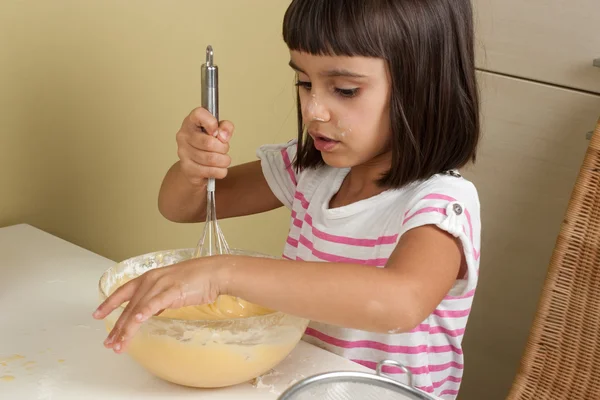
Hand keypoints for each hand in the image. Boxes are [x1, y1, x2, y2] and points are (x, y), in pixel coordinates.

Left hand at [92, 257, 222, 353]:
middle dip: (117, 327)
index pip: (123, 292)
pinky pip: (156, 303)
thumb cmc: (197, 280)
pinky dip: (145, 312)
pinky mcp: (173, 291)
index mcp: (149, 278)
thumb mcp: (171, 288)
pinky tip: (138, 321)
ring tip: (120, 344)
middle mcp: (151, 280)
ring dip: (127, 328)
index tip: (96, 315)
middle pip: (128, 307)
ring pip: (138, 309)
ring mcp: (161, 285)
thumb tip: (149, 312)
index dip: (109, 304)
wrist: (215, 272)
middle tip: (109, 343)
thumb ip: (158, 299)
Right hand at [176, 107, 233, 185]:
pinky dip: (220, 171)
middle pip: (209, 143)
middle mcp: (183, 136)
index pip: (199, 114)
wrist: (193, 166)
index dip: (211, 122)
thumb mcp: (218, 131)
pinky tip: (218, 168)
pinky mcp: (188, 169)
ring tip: (223, 160)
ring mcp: (183, 153)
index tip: (216, 131)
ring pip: (211, 159)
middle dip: (223, 148)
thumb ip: (225, 127)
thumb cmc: (206, 145)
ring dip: (224, 161)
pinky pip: (211, 171)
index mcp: (191, 122)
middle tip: (224, 149)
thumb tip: (223, 136)